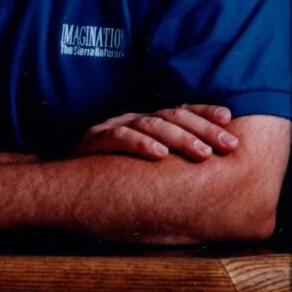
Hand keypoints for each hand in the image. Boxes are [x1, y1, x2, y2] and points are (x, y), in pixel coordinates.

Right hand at [74, 104, 237, 161]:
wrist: (61, 181)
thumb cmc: (109, 175)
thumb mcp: (143, 164)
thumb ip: (168, 159)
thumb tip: (209, 166)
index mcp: (145, 123)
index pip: (179, 111)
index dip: (204, 112)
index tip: (229, 119)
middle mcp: (131, 120)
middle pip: (171, 116)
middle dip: (203, 129)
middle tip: (228, 144)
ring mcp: (112, 127)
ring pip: (150, 124)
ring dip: (180, 138)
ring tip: (203, 152)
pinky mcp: (93, 140)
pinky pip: (120, 138)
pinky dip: (141, 144)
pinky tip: (159, 155)